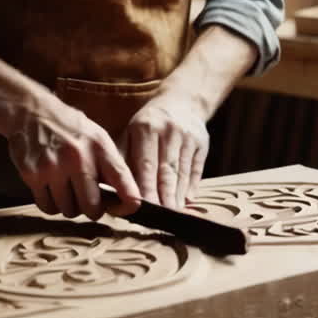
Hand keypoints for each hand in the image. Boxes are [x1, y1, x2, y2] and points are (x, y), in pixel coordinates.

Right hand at [6, 93, 139, 220]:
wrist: (29, 110)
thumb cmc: (67, 127)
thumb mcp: (96, 137)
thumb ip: (110, 165)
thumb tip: (126, 199)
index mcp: (100, 147)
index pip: (124, 184)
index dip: (128, 205)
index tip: (123, 208)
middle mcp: (78, 157)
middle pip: (92, 207)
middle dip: (92, 209)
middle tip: (87, 201)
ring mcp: (53, 167)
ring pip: (68, 210)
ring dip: (69, 206)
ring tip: (67, 190)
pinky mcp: (32, 174)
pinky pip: (47, 206)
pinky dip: (50, 204)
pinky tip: (51, 189)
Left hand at [120, 92, 208, 208]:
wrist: (181, 101)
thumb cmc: (148, 124)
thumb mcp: (131, 132)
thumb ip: (123, 157)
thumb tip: (114, 187)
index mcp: (145, 128)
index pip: (146, 163)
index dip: (146, 186)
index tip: (142, 206)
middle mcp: (168, 131)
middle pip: (166, 170)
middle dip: (163, 195)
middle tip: (160, 217)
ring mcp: (188, 136)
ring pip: (182, 171)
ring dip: (177, 194)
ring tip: (173, 213)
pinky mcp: (202, 142)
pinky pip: (196, 168)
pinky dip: (192, 185)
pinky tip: (187, 200)